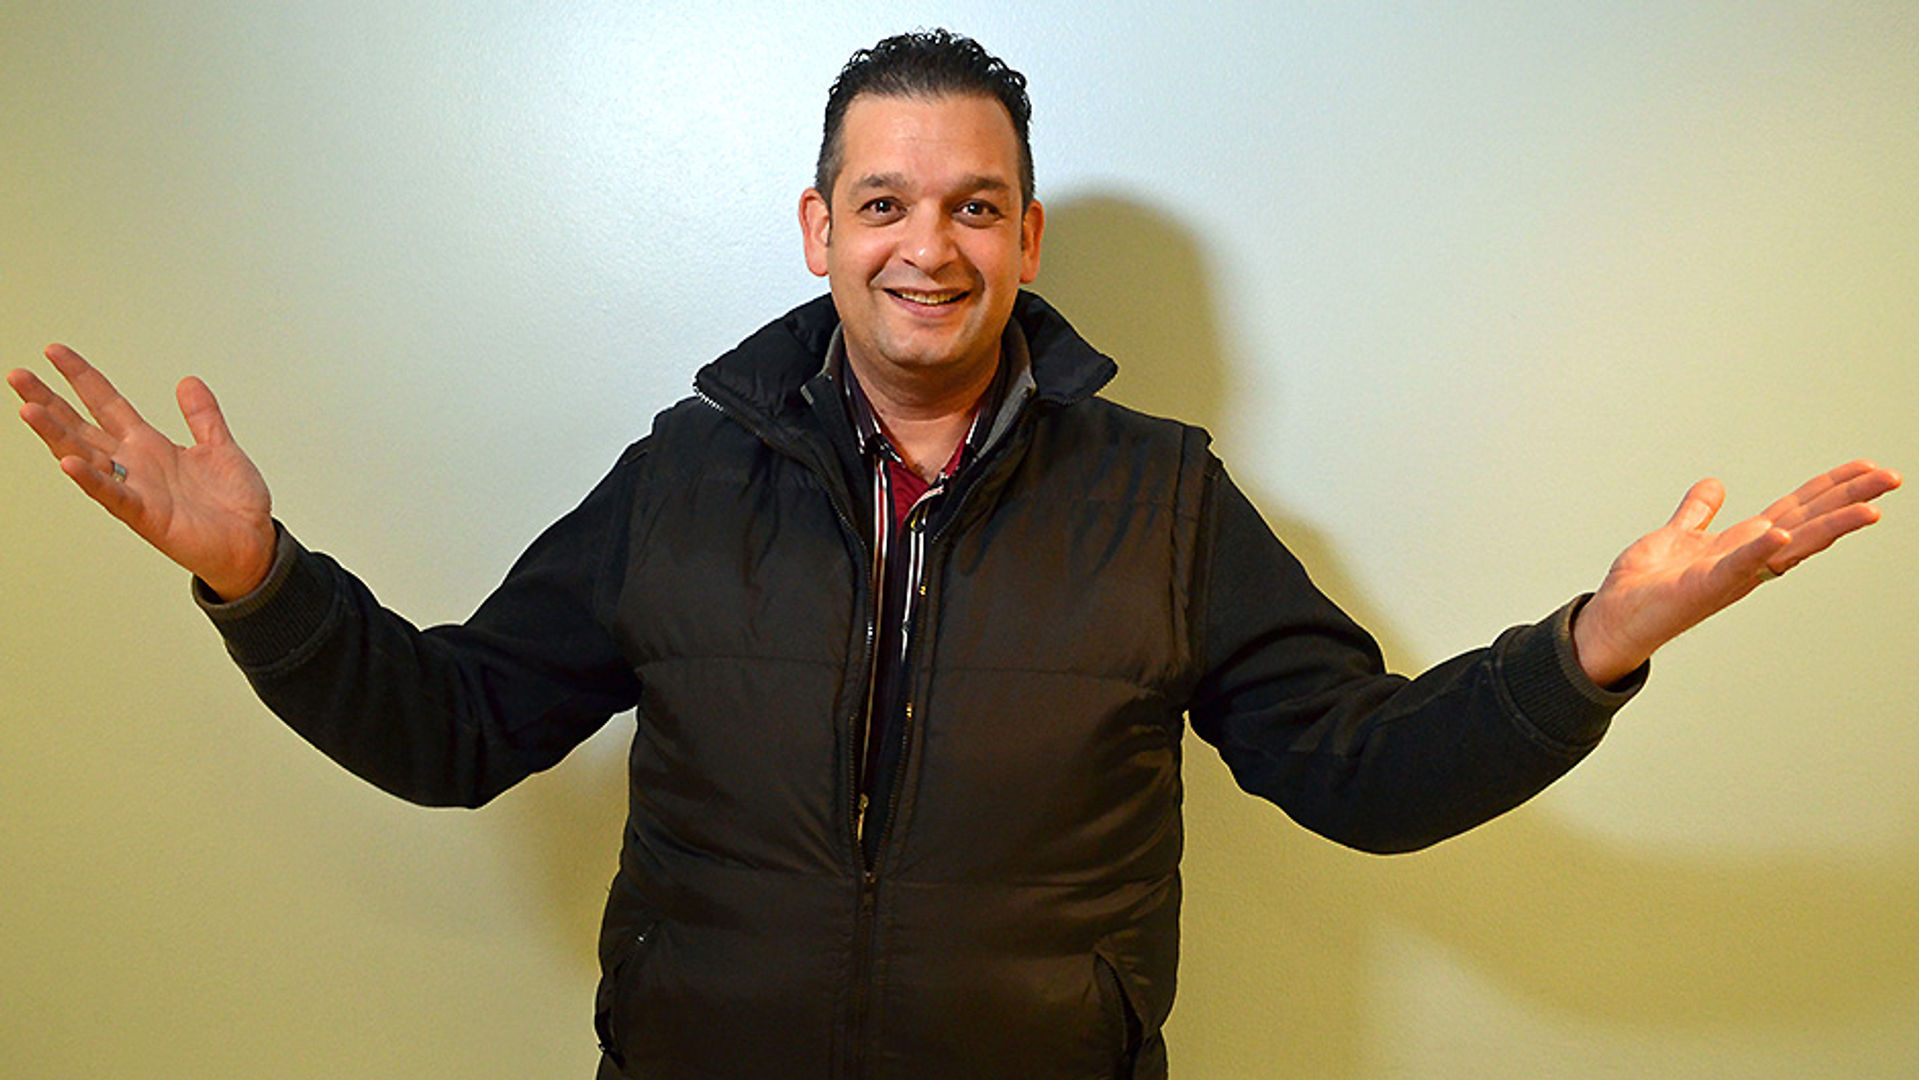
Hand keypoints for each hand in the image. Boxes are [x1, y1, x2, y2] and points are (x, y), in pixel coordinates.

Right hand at [9, 344, 276, 600]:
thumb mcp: (220, 447)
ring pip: (86, 457)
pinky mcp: (146, 516)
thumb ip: (203, 415)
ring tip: (28, 409)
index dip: (82, 377)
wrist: (252, 544)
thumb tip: (188, 381)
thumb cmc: (233, 503)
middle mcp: (134, 465)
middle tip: (18, 375)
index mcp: (150, 446)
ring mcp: (136, 490)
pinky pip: (113, 495)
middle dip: (49, 401)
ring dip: (56, 434)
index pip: (106, 403)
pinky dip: (91, 479)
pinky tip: (68, 461)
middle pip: (81, 427)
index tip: (54, 351)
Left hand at [1571, 461, 1901, 686]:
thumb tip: (1713, 486)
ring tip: (1869, 510)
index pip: (1797, 509)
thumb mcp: (1676, 536)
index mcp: (1743, 543)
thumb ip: (1697, 513)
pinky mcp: (1705, 586)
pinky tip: (1782, 535)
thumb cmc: (1647, 586)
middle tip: (1890, 478)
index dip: (1830, 488)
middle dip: (1848, 500)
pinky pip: (1737, 566)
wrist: (1615, 617)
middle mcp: (1747, 559)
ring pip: (1790, 545)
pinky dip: (1760, 551)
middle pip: (1807, 522)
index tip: (1866, 469)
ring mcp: (1730, 574)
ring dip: (1829, 527)